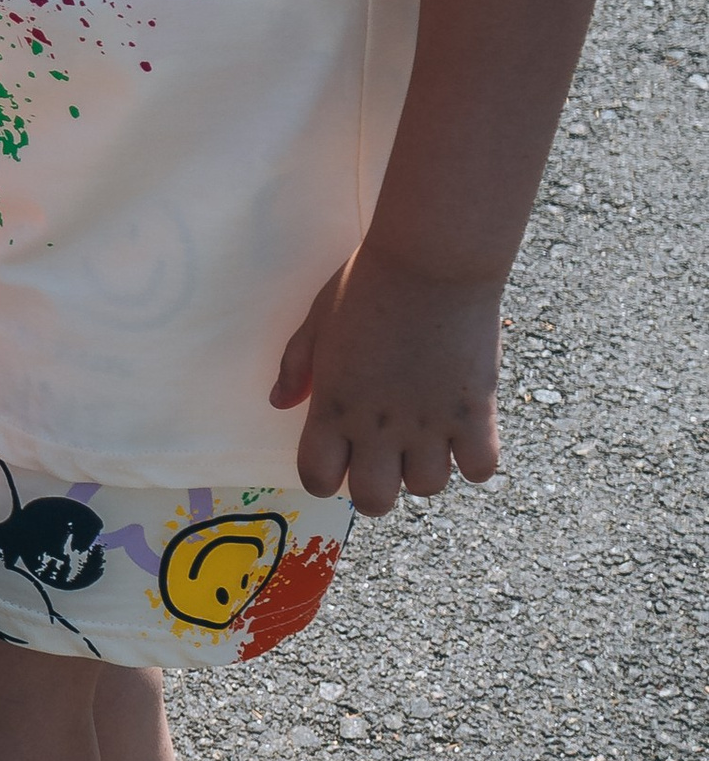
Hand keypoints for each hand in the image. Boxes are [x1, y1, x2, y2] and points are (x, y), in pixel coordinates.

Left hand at [269, 251, 503, 512]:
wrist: (432, 259)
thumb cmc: (368, 282)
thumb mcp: (318, 319)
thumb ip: (296, 365)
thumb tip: (279, 402)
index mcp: (333, 407)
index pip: (318, 479)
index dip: (326, 476)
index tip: (339, 458)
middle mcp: (377, 427)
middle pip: (374, 501)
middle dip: (377, 487)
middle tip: (386, 456)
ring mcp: (428, 424)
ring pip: (427, 487)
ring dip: (427, 469)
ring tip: (429, 437)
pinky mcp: (475, 412)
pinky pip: (480, 468)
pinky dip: (475, 459)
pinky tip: (467, 431)